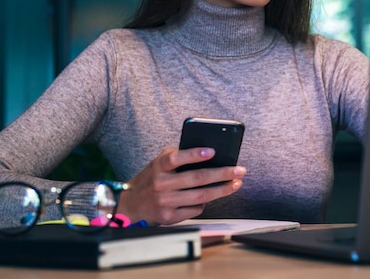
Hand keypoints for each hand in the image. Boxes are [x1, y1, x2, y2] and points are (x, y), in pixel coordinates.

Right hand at [116, 146, 245, 225]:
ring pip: (200, 196)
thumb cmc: (151, 179)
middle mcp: (161, 184)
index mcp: (158, 167)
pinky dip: (206, 203)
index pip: (176, 158)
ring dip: (221, 190)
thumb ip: (177, 156)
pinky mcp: (169, 217)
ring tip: (236, 183)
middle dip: (221, 174)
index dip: (194, 154)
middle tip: (239, 170)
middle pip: (196, 179)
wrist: (130, 205)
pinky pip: (195, 210)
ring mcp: (165, 202)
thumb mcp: (158, 163)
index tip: (213, 151)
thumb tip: (208, 154)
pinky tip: (213, 196)